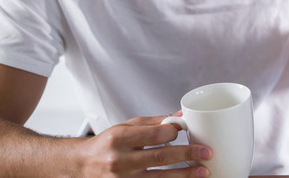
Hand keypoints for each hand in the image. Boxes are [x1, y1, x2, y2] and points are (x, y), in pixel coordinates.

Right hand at [78, 115, 211, 176]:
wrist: (82, 166)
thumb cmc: (106, 144)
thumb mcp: (126, 127)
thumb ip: (154, 123)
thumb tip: (182, 115)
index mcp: (119, 139)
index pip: (153, 134)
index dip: (173, 132)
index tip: (184, 130)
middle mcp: (119, 161)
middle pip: (160, 157)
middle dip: (187, 154)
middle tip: (206, 152)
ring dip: (184, 175)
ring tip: (202, 171)